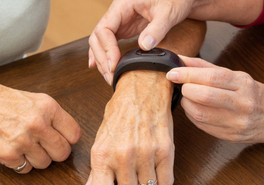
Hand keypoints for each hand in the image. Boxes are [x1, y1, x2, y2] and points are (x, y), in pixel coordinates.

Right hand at [0, 81, 81, 172]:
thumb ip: (48, 114)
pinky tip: (12, 149)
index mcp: (46, 106)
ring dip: (37, 158)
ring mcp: (23, 141)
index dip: (68, 138)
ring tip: (25, 145)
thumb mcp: (29, 97)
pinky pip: (25, 168)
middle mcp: (37, 123)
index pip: (74, 133)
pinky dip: (20, 163)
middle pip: (63, 152)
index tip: (62, 138)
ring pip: (45, 163)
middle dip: (55, 151)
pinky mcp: (9, 155)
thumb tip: (64, 130)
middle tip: (44, 145)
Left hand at [86, 70, 174, 184]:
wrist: (142, 88)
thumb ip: (98, 167)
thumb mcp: (101, 139)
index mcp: (103, 155)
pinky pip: (166, 182)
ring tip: (141, 174)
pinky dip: (161, 182)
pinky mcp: (165, 151)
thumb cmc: (120, 112)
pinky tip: (155, 175)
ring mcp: (146, 155)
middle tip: (129, 177)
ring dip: (145, 183)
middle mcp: (123, 156)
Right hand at [88, 0, 196, 83]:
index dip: (107, 48)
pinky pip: (109, 41)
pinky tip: (102, 66)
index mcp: (123, 3)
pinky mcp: (126, 27)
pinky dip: (105, 54)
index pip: (104, 28)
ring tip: (108, 77)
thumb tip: (143, 46)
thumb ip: (156, 30)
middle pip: (98, 36)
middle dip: (102, 57)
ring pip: (101, 40)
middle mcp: (117, 11)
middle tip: (110, 76)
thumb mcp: (168, 13)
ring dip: (102, 58)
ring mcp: (120, 19)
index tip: (114, 65)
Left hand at [168, 56, 263, 143]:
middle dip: (186, 89)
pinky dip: (192, 116)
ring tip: (188, 97)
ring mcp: (237, 123)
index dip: (188, 74)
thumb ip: (205, 67)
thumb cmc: (251, 92)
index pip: (212, 77)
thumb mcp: (234, 74)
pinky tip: (195, 109)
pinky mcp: (230, 136)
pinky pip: (202, 126)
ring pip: (200, 114)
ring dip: (187, 103)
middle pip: (204, 96)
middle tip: (182, 85)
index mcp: (243, 84)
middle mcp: (242, 104)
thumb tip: (179, 59)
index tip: (173, 72)